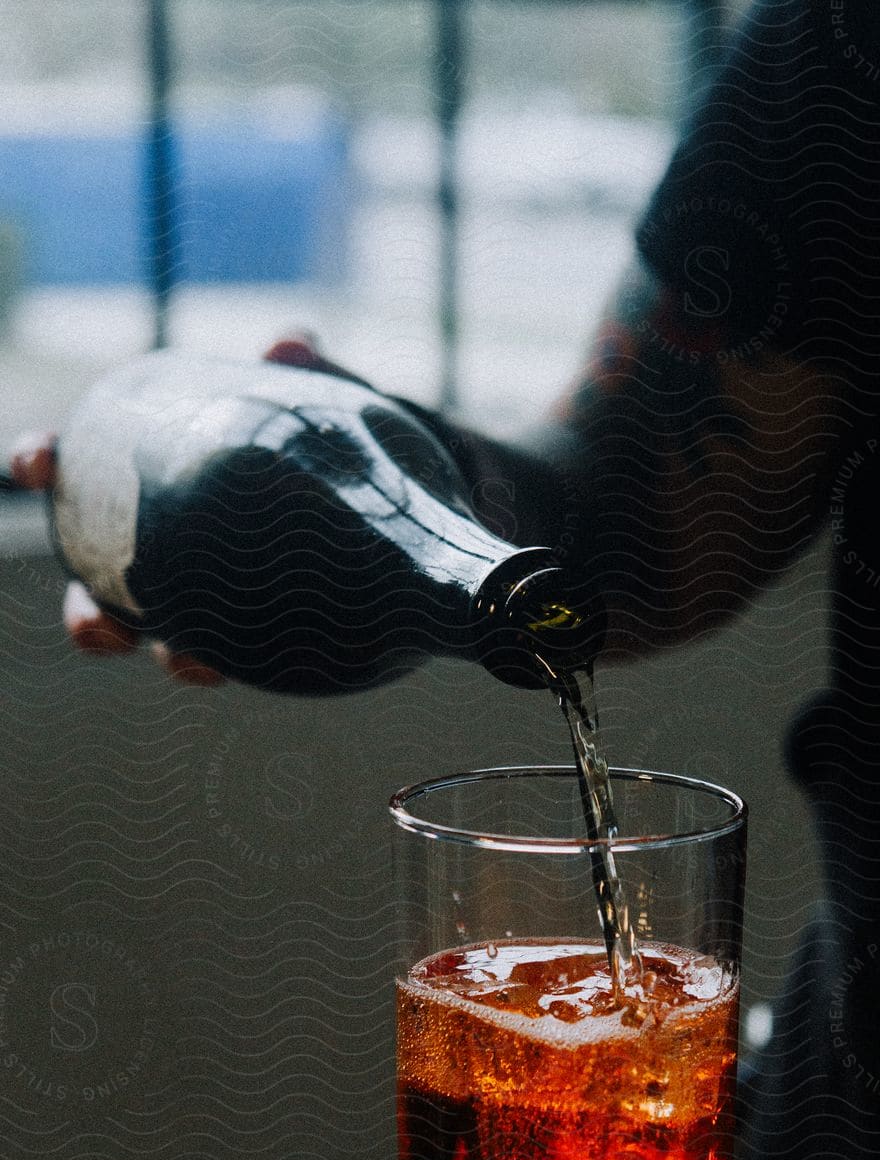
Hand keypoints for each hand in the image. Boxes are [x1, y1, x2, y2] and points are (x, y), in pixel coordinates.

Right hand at [9, 332, 356, 686]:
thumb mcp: (328, 397)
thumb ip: (309, 368)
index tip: (35, 463)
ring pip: (169, 644)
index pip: (82, 471)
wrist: (413, 498)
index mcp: (164, 480)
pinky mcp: (271, 641)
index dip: (44, 463)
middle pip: (110, 594)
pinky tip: (222, 667)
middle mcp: (175, 553)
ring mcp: (218, 603)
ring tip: (182, 662)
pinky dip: (217, 664)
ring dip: (164, 657)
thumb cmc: (343, 436)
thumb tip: (285, 344)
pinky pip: (237, 663)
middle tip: (100, 623)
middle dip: (90, 616)